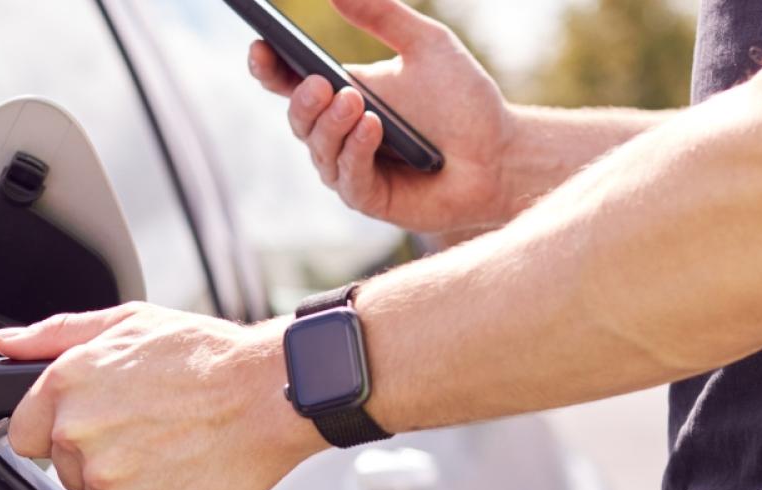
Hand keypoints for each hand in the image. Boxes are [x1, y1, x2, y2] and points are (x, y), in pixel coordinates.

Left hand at [0, 304, 325, 489]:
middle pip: (65, 467)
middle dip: (100, 453)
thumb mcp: (129, 323)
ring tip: (171, 445)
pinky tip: (183, 471)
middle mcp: (77, 431)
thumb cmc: (207, 355)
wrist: (268, 395)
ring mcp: (107, 477)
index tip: (95, 424)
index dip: (59, 430)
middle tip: (148, 427)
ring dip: (129, 481)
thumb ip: (56, 335)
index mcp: (67, 382)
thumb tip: (6, 343)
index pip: (25, 431)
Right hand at [248, 0, 513, 232]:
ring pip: (319, 150)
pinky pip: (348, 177)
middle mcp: (338, 135)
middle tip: (321, 82)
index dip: (268, 68)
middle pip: (298, 119)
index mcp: (341, 95)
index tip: (261, 46)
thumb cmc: (463, 101)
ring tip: (355, 102)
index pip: (289, 83)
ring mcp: (350, 168)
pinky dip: (357, 151)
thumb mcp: (427, 45)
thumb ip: (383, 15)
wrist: (501, 153)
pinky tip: (372, 128)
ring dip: (332, 126)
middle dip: (303, 101)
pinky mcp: (368, 198)